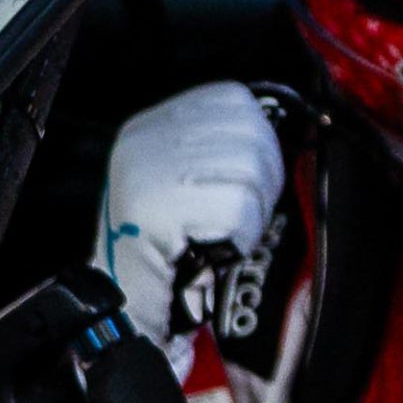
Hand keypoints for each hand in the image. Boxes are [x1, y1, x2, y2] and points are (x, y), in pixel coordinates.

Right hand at [95, 81, 285, 346]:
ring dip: (252, 212)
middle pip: (249, 131)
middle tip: (239, 215)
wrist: (125, 304)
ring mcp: (147, 170)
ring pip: (250, 169)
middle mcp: (146, 139)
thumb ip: (223, 147)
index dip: (259, 138)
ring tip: (223, 234)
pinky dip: (241, 236)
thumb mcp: (189, 180)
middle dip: (264, 178)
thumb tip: (278, 130)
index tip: (247, 179)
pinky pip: (237, 208)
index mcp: (153, 125)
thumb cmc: (172, 248)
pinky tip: (216, 250)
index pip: (232, 98)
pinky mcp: (156, 207)